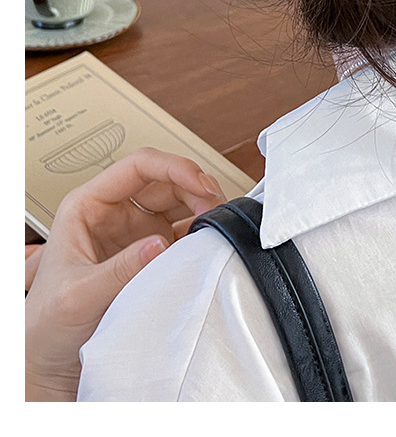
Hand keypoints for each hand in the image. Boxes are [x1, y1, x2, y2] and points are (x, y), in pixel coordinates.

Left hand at [25, 147, 225, 401]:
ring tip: (217, 223)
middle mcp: (115, 212)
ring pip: (178, 201)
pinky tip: (209, 242)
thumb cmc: (48, 322)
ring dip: (202, 206)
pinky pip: (182, 231)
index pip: (137, 166)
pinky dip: (200, 232)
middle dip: (195, 188)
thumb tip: (159, 244)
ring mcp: (135, 231)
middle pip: (165, 181)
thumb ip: (119, 269)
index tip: (199, 183)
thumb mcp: (78, 295)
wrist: (51, 358)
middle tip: (215, 208)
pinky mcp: (151, 252)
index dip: (172, 167)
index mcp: (88, 206)